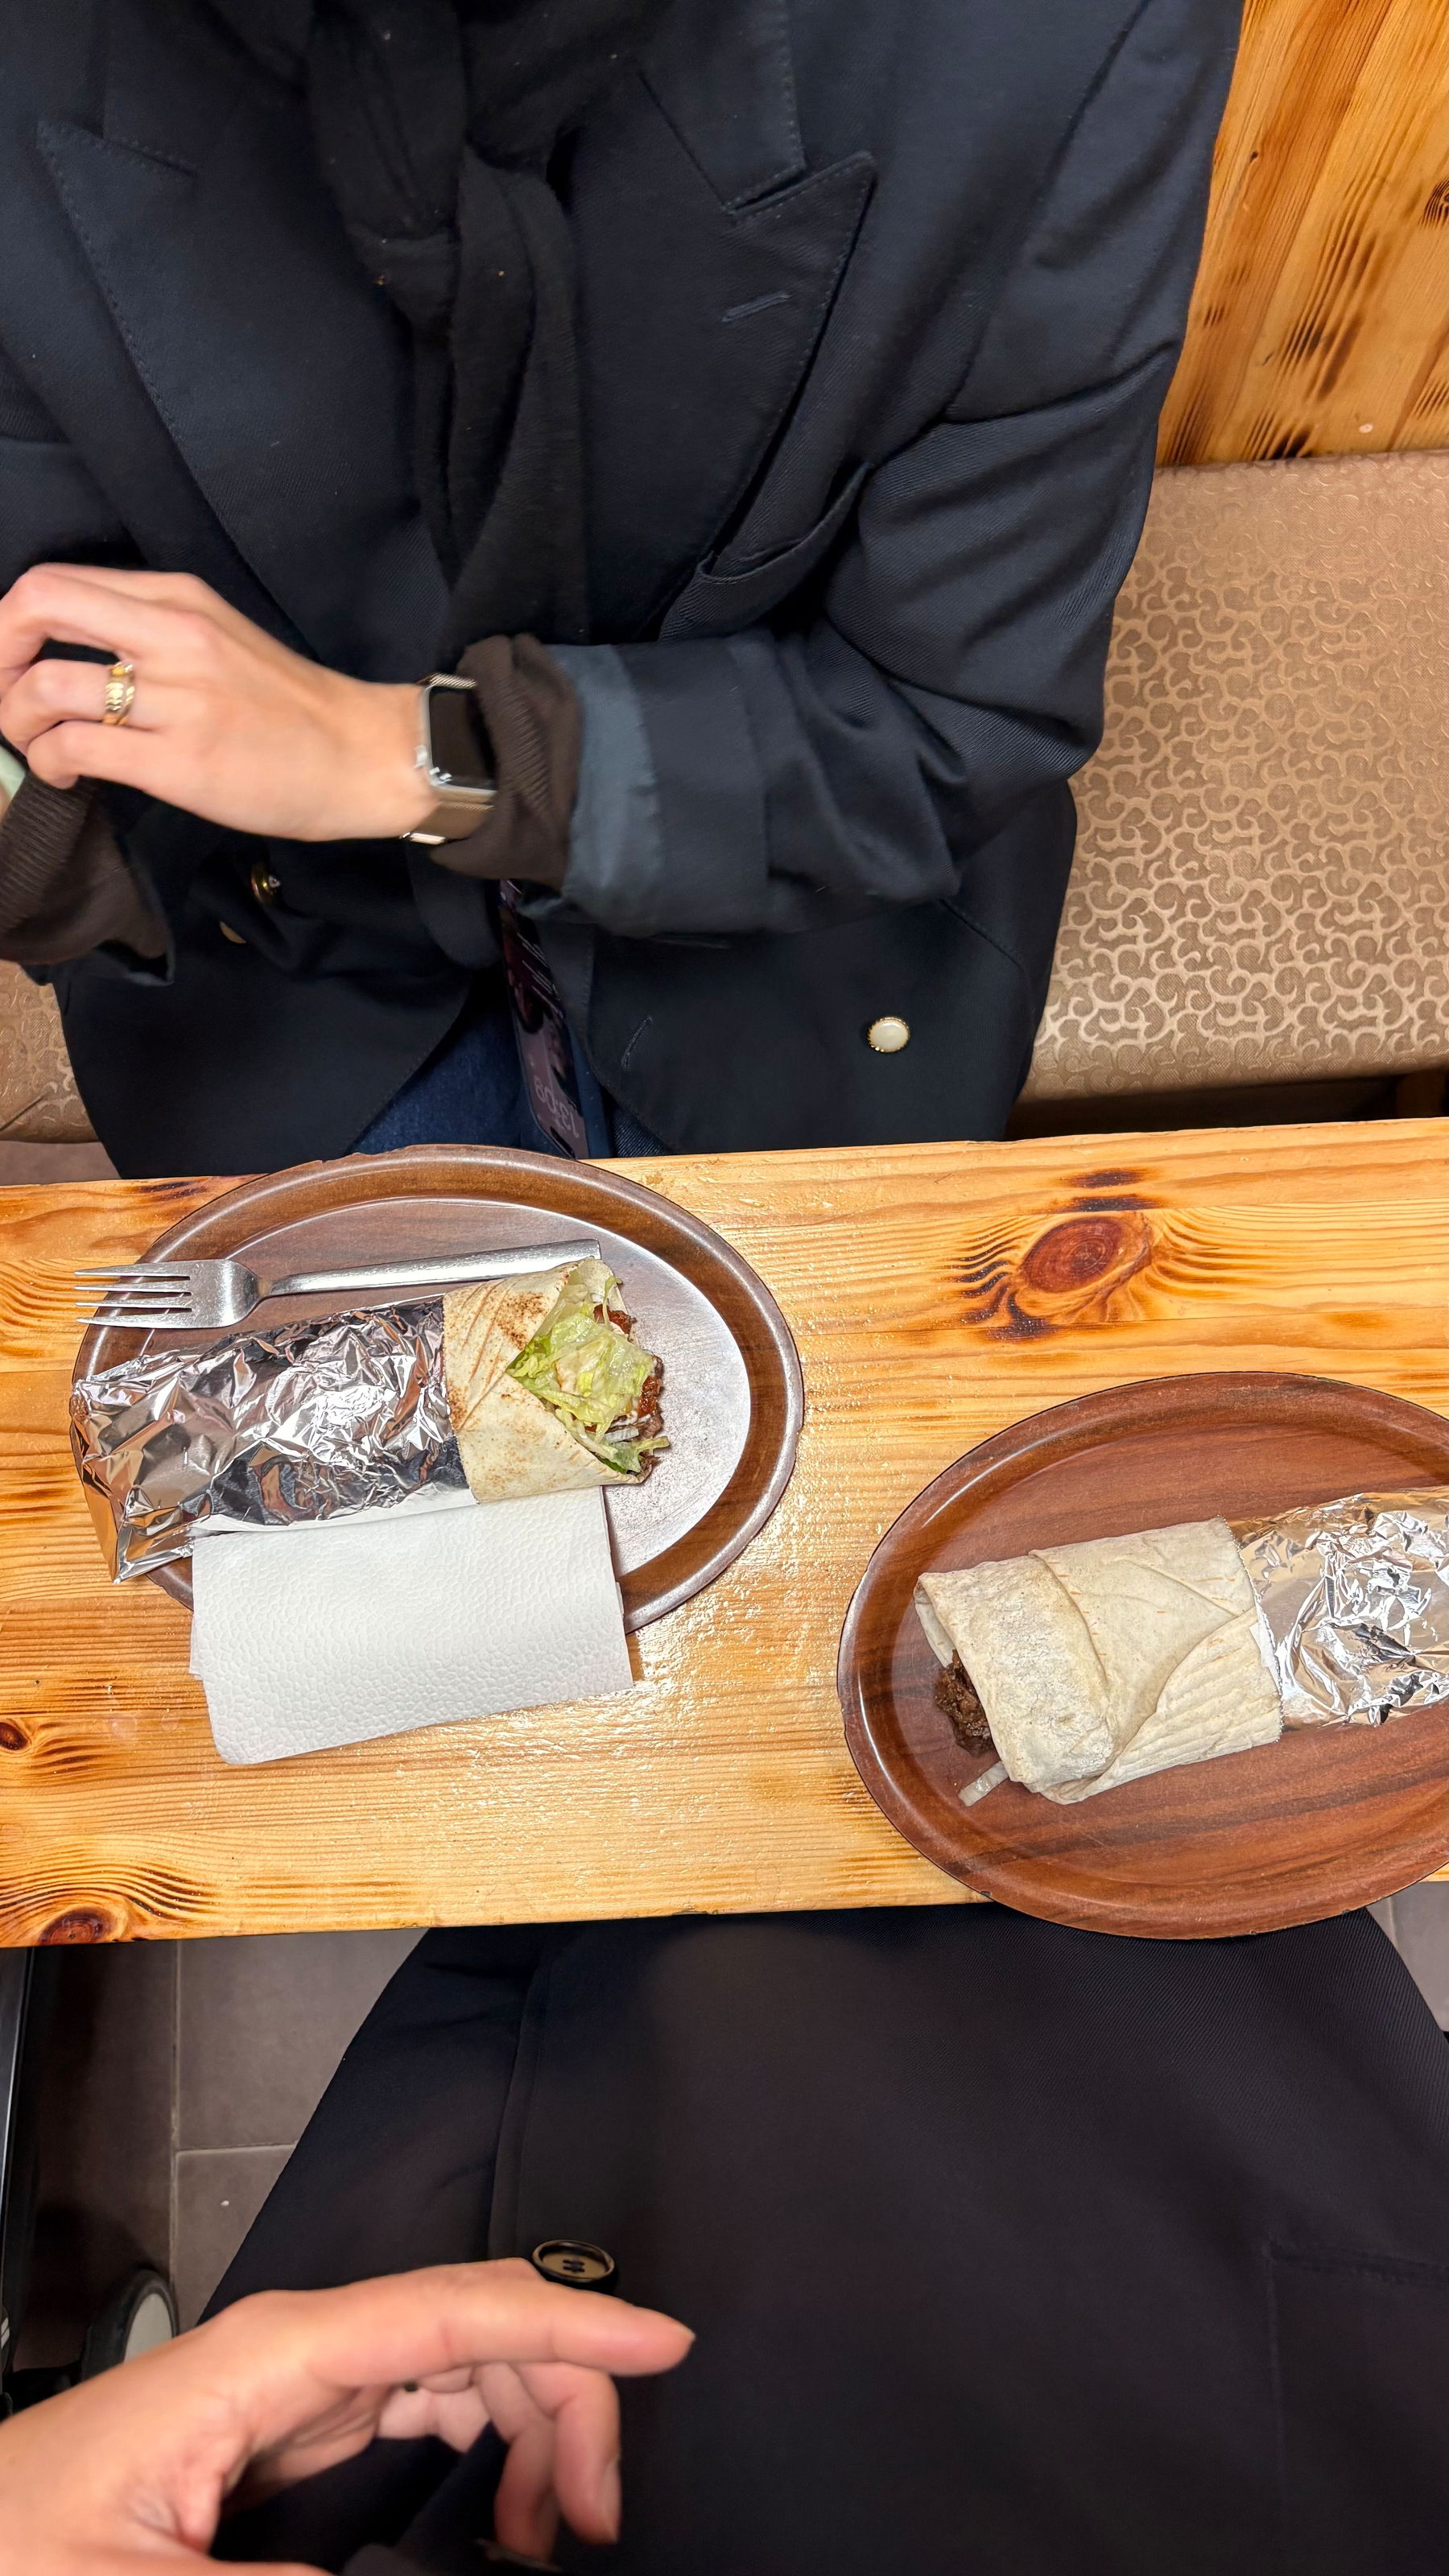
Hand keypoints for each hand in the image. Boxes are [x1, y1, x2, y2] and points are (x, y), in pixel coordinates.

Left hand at [0, 563, 436, 840]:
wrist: (363, 756)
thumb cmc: (291, 709)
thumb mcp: (218, 638)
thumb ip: (150, 632)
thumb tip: (73, 653)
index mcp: (177, 598)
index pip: (55, 582)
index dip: (8, 621)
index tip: (10, 659)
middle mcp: (173, 635)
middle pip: (37, 608)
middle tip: (4, 698)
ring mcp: (177, 698)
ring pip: (46, 688)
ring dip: (16, 721)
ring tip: (37, 747)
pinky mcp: (181, 760)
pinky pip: (77, 748)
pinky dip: (49, 762)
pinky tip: (65, 774)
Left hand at [0, 2259, 692, 2574]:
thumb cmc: (15, 2544)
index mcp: (273, 2355)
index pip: (453, 2309)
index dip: (569, 2320)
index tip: (666, 2339)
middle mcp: (304, 2349)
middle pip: (481, 2331)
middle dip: (568, 2403)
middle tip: (597, 2525)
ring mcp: (308, 2380)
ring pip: (469, 2365)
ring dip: (538, 2434)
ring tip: (559, 2536)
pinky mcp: (306, 2425)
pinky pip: (435, 2406)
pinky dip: (496, 2452)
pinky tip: (508, 2521)